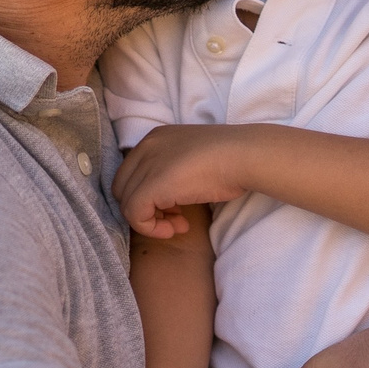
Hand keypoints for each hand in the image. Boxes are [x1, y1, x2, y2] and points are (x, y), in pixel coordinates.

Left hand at [114, 124, 259, 237]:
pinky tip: (176, 229)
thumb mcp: (195, 158)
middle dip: (147, 207)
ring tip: (178, 225)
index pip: (133, 172)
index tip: (176, 207)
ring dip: (151, 221)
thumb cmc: (231, 157)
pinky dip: (151, 228)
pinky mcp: (150, 186)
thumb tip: (170, 196)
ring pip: (127, 203)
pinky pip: (134, 215)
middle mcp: (146, 147)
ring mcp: (146, 165)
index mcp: (156, 138)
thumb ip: (176, 170)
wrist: (244, 156)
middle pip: (124, 187)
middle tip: (176, 217)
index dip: (150, 194)